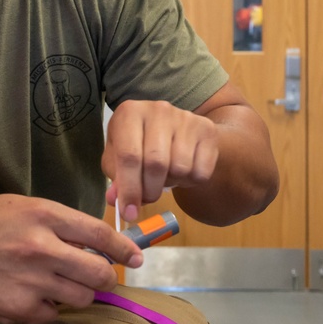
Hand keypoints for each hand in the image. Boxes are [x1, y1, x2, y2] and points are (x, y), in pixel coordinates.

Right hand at [0, 195, 142, 323]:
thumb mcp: (20, 207)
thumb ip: (58, 223)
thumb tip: (98, 244)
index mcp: (42, 215)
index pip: (99, 235)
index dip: (124, 248)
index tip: (136, 257)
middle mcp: (40, 247)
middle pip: (100, 273)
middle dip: (105, 277)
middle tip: (97, 276)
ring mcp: (30, 281)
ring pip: (82, 299)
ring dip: (76, 293)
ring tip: (54, 283)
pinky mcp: (18, 309)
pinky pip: (52, 315)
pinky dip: (47, 308)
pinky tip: (27, 293)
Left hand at [102, 99, 218, 221]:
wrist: (174, 126)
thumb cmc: (138, 143)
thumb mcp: (118, 156)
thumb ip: (116, 179)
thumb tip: (116, 202)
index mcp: (130, 113)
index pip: (129, 156)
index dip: (129, 189)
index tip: (129, 213)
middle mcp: (158, 110)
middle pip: (156, 163)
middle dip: (150, 190)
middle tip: (147, 199)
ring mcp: (185, 118)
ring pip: (180, 168)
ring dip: (171, 184)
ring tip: (164, 176)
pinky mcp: (207, 129)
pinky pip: (201, 171)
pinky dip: (190, 182)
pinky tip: (181, 171)